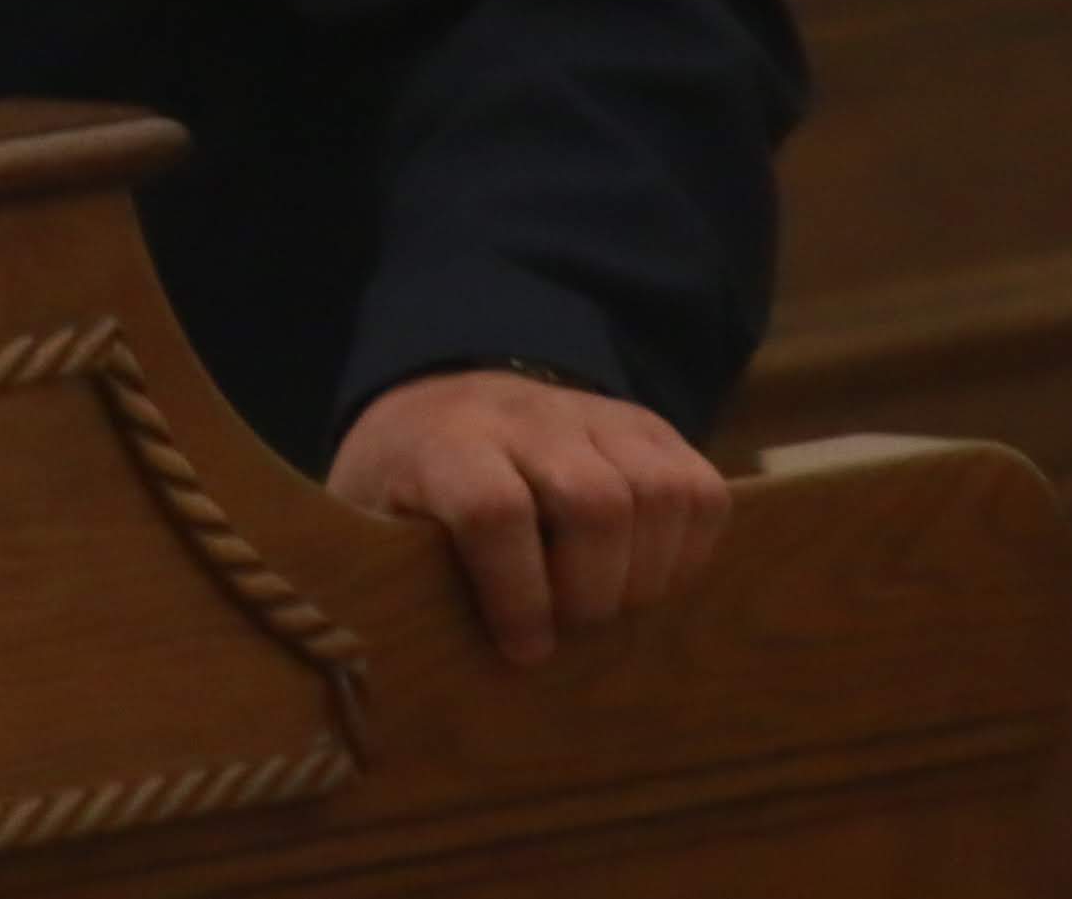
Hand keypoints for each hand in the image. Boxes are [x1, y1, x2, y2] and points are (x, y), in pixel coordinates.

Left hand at [325, 367, 730, 666]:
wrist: (437, 401)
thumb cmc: (404, 488)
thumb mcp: (368, 525)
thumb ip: (392, 577)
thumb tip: (418, 669)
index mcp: (445, 444)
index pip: (495, 510)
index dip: (516, 593)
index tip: (523, 650)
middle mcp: (525, 417)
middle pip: (594, 502)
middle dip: (593, 591)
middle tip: (572, 627)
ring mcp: (595, 414)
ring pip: (661, 491)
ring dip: (649, 572)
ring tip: (613, 603)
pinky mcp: (647, 427)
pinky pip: (702, 488)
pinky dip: (690, 548)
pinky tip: (648, 575)